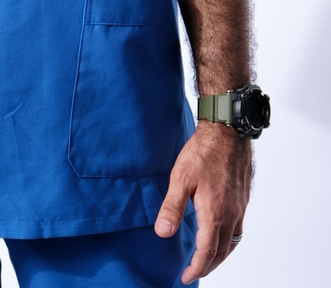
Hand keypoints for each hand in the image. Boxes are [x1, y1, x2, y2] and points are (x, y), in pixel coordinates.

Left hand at [154, 121, 251, 283]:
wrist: (228, 131)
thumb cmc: (203, 152)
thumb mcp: (180, 178)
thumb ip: (172, 207)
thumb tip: (162, 232)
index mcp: (215, 213)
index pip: (207, 251)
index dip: (197, 267)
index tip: (186, 276)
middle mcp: (231, 214)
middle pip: (222, 251)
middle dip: (209, 266)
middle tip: (195, 272)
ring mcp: (240, 206)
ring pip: (233, 242)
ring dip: (221, 255)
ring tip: (208, 260)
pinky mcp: (243, 198)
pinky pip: (239, 228)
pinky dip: (230, 240)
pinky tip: (222, 234)